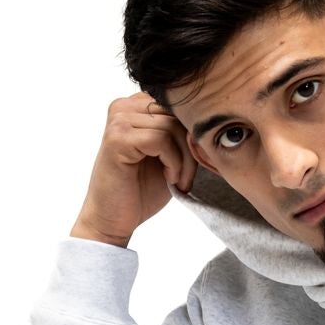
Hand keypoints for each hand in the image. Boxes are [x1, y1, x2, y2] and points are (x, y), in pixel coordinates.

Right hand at [69, 94, 199, 247]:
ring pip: (172, 126)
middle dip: (191, 148)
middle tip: (186, 178)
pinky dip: (173, 162)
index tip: (194, 165)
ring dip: (184, 159)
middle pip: (177, 112)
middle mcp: (124, 107)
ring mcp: (118, 120)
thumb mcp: (170, 155)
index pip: (180, 104)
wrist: (113, 219)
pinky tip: (168, 178)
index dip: (193, 135)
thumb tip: (211, 122)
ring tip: (177, 180)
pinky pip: (161, 139)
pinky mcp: (118, 138)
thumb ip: (183, 133)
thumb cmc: (141, 190)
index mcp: (136, 106)